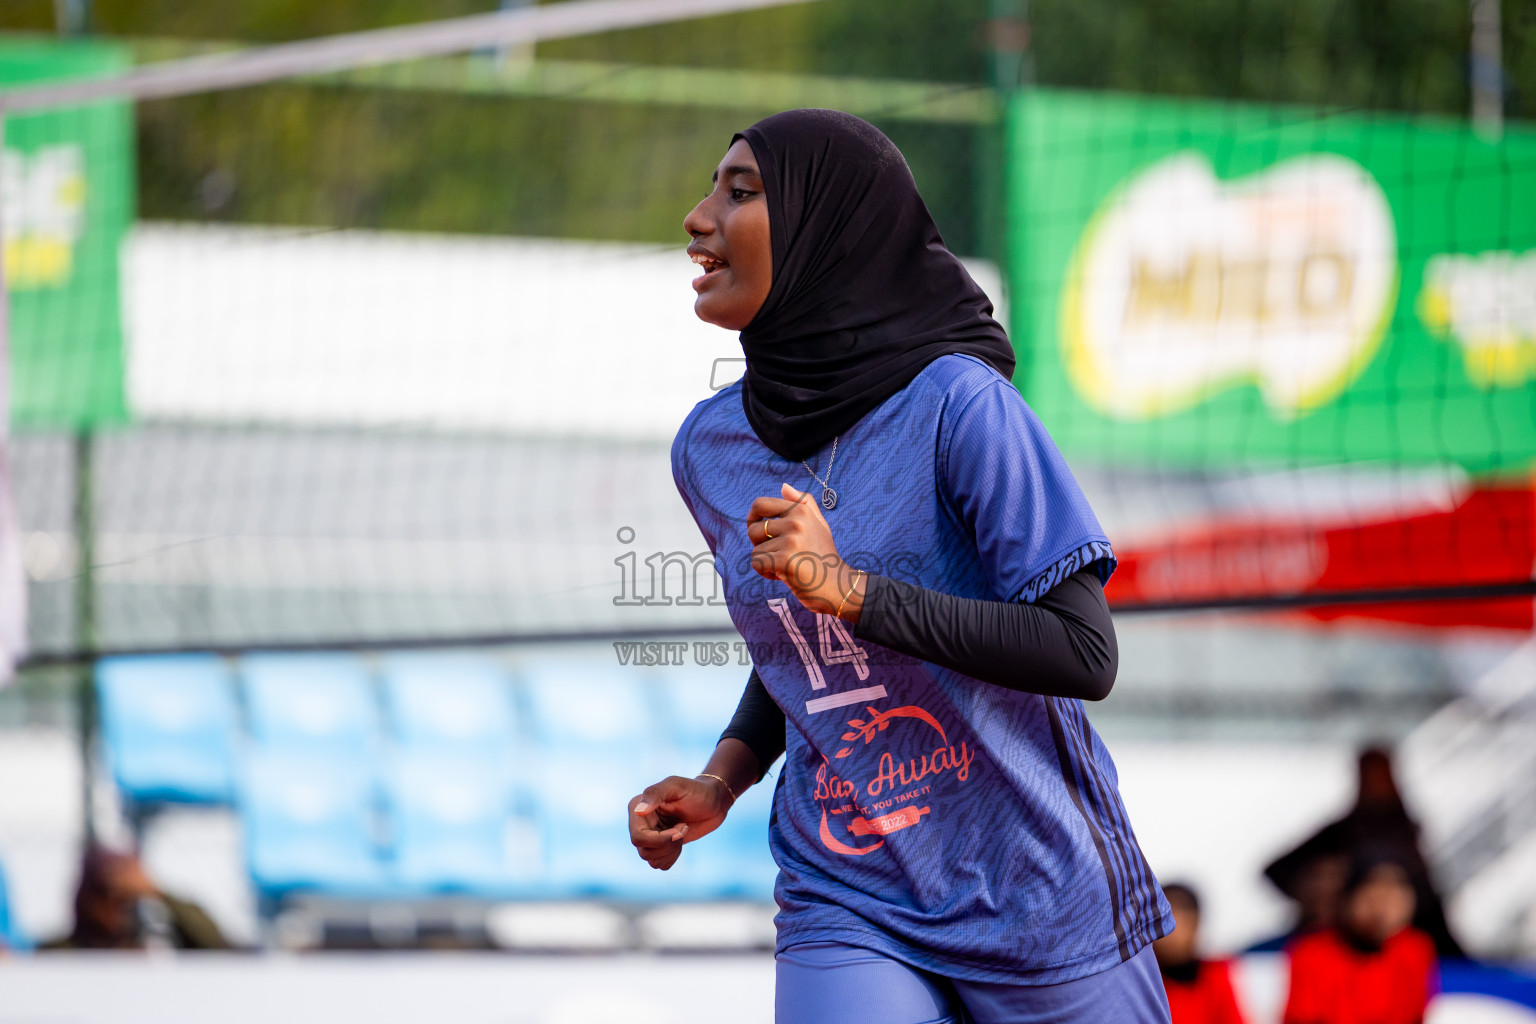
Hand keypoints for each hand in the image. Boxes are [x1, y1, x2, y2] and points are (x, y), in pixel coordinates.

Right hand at [628, 775, 732, 870]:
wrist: (713, 802)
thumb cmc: (696, 790)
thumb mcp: (676, 786)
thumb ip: (655, 794)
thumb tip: (638, 811)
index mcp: (636, 807)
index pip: (638, 838)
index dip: (660, 840)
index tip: (681, 829)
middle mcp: (639, 823)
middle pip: (644, 852)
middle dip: (669, 845)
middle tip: (684, 828)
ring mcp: (649, 835)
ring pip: (651, 860)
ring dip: (671, 851)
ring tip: (683, 832)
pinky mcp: (660, 846)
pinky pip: (659, 864)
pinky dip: (672, 857)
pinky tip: (681, 841)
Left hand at [747, 484, 864, 621]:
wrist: (836, 585)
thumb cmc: (824, 556)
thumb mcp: (819, 525)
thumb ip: (804, 504)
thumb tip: (783, 486)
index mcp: (801, 510)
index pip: (760, 504)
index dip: (753, 518)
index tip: (760, 532)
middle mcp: (796, 522)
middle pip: (753, 529)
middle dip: (759, 544)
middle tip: (778, 554)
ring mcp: (791, 540)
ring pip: (755, 549)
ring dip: (766, 562)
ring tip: (786, 566)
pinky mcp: (785, 560)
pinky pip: (757, 563)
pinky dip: (766, 573)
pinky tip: (783, 576)